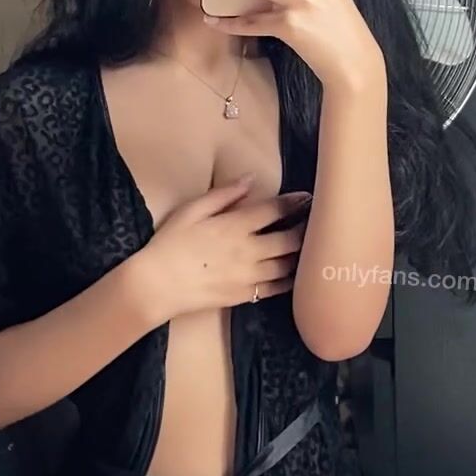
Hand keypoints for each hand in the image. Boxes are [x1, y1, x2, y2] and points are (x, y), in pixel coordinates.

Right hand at [136, 175, 310, 319]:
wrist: (157, 285)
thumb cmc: (169, 244)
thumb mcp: (191, 210)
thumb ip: (224, 195)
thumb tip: (250, 180)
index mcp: (235, 225)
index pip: (275, 210)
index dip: (295, 203)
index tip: (308, 198)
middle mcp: (249, 250)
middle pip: (290, 239)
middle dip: (306, 229)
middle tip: (318, 223)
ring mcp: (250, 276)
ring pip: (288, 265)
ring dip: (302, 255)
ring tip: (313, 247)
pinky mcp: (246, 296)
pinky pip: (277, 288)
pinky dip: (291, 280)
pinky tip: (297, 274)